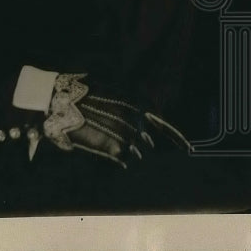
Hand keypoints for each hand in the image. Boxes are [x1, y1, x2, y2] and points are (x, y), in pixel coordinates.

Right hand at [44, 73, 189, 167]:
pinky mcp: (112, 148)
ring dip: (129, 150)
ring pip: (135, 150)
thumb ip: (130, 104)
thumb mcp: (114, 90)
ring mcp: (125, 134)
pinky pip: (122, 158)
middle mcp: (135, 119)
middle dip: (143, 141)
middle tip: (133, 140)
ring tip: (112, 141)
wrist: (62, 99)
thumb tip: (142, 119)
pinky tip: (114, 157)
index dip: (177, 138)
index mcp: (137, 103)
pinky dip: (120, 159)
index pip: (163, 124)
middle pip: (147, 140)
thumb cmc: (85, 91)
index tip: (188, 148)